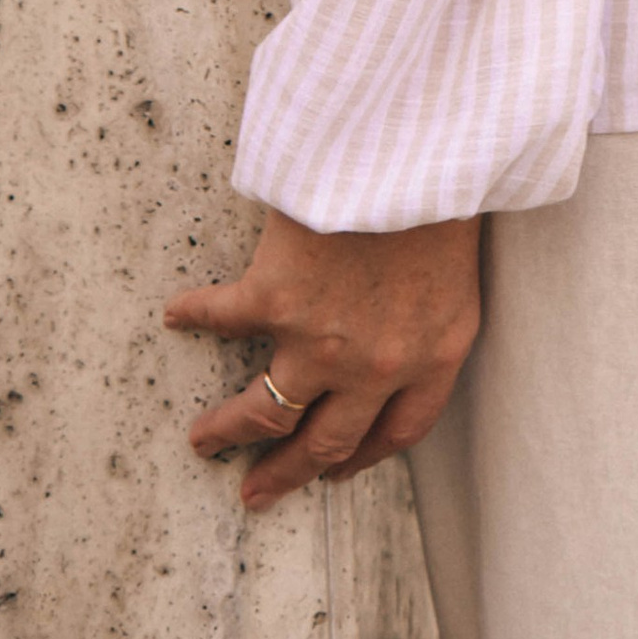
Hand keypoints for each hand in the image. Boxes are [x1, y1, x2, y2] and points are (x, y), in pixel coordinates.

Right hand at [165, 207, 480, 510]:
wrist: (418, 146)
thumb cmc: (449, 187)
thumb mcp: (461, 266)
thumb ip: (431, 312)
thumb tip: (402, 324)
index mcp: (435, 353)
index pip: (399, 432)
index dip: (363, 457)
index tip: (337, 470)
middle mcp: (378, 364)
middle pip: (327, 443)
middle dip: (289, 472)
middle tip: (259, 492)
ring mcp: (322, 339)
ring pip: (265, 412)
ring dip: (228, 430)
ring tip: (202, 439)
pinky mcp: (275, 299)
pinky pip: (223, 317)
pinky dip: (195, 314)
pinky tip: (177, 314)